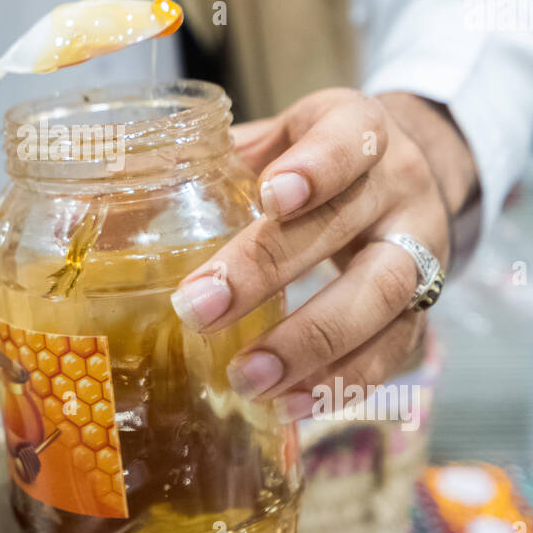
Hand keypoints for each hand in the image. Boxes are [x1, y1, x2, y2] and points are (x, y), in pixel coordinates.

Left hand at [168, 88, 477, 421]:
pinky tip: (291, 405)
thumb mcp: (274, 138)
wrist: (402, 174)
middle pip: (345, 225)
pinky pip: (394, 349)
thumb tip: (108, 201)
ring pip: (381, 295)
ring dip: (310, 344)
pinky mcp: (424, 306)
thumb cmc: (313, 156)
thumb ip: (212, 160)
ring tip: (247, 378)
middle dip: (270, 270)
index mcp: (356, 127)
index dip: (316, 168)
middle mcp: (397, 185)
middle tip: (199, 311)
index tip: (271, 196)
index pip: (348, 138)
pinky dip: (341, 382)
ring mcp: (421, 247)